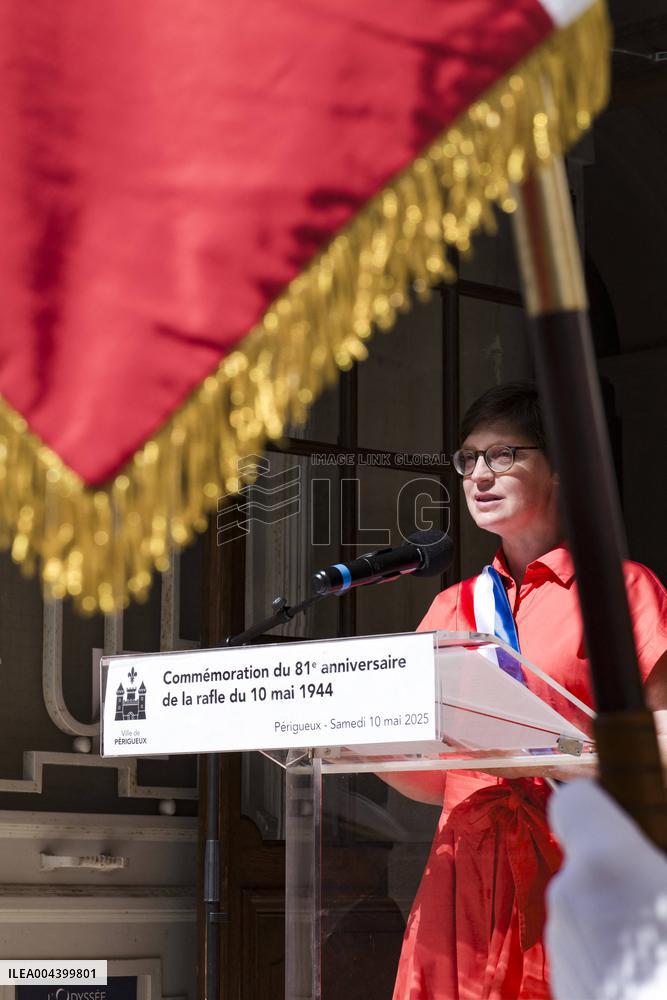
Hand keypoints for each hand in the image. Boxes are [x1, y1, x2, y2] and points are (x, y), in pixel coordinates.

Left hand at [546, 780, 666, 999]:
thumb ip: (657, 863)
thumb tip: (651, 866)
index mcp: (606, 868)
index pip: (576, 801)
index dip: (604, 809)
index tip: (632, 826)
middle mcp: (569, 904)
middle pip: (588, 868)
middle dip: (626, 881)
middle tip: (663, 909)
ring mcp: (564, 959)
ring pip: (587, 919)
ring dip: (620, 929)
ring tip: (663, 958)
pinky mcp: (566, 997)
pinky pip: (588, 964)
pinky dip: (615, 971)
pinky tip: (648, 985)